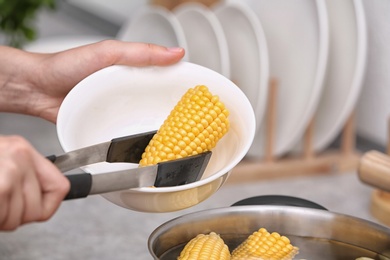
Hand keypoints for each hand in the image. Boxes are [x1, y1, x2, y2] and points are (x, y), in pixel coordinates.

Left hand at [0, 40, 184, 122]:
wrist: (38, 90)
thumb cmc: (67, 66)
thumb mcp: (108, 53)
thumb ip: (141, 53)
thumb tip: (175, 53)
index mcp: (131, 69)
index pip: (163, 74)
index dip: (180, 82)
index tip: (197, 92)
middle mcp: (127, 89)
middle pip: (156, 99)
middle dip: (172, 108)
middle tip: (191, 119)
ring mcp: (118, 108)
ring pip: (143, 117)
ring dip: (156, 125)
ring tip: (175, 135)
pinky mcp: (108, 124)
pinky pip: (126, 131)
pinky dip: (136, 137)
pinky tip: (147, 143)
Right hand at [0, 135, 69, 230]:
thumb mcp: (5, 159)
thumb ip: (27, 175)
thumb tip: (41, 200)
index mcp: (26, 151)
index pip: (61, 187)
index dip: (49, 205)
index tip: (39, 209)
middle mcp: (20, 158)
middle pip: (36, 210)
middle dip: (18, 216)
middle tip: (5, 207)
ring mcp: (9, 172)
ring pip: (17, 218)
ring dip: (3, 218)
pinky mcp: (0, 187)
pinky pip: (4, 217)